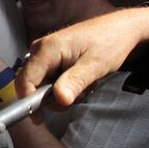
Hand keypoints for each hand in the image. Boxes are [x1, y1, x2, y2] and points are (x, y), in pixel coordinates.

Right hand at [15, 6, 148, 113]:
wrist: (122, 29)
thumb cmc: (111, 42)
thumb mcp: (95, 65)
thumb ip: (75, 81)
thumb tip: (59, 100)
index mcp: (47, 48)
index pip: (25, 80)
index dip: (29, 101)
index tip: (40, 118)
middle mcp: (40, 50)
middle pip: (32, 85)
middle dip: (52, 97)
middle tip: (78, 95)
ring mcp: (45, 54)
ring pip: (42, 85)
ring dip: (61, 93)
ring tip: (84, 85)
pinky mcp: (52, 59)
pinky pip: (50, 81)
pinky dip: (65, 87)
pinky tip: (81, 80)